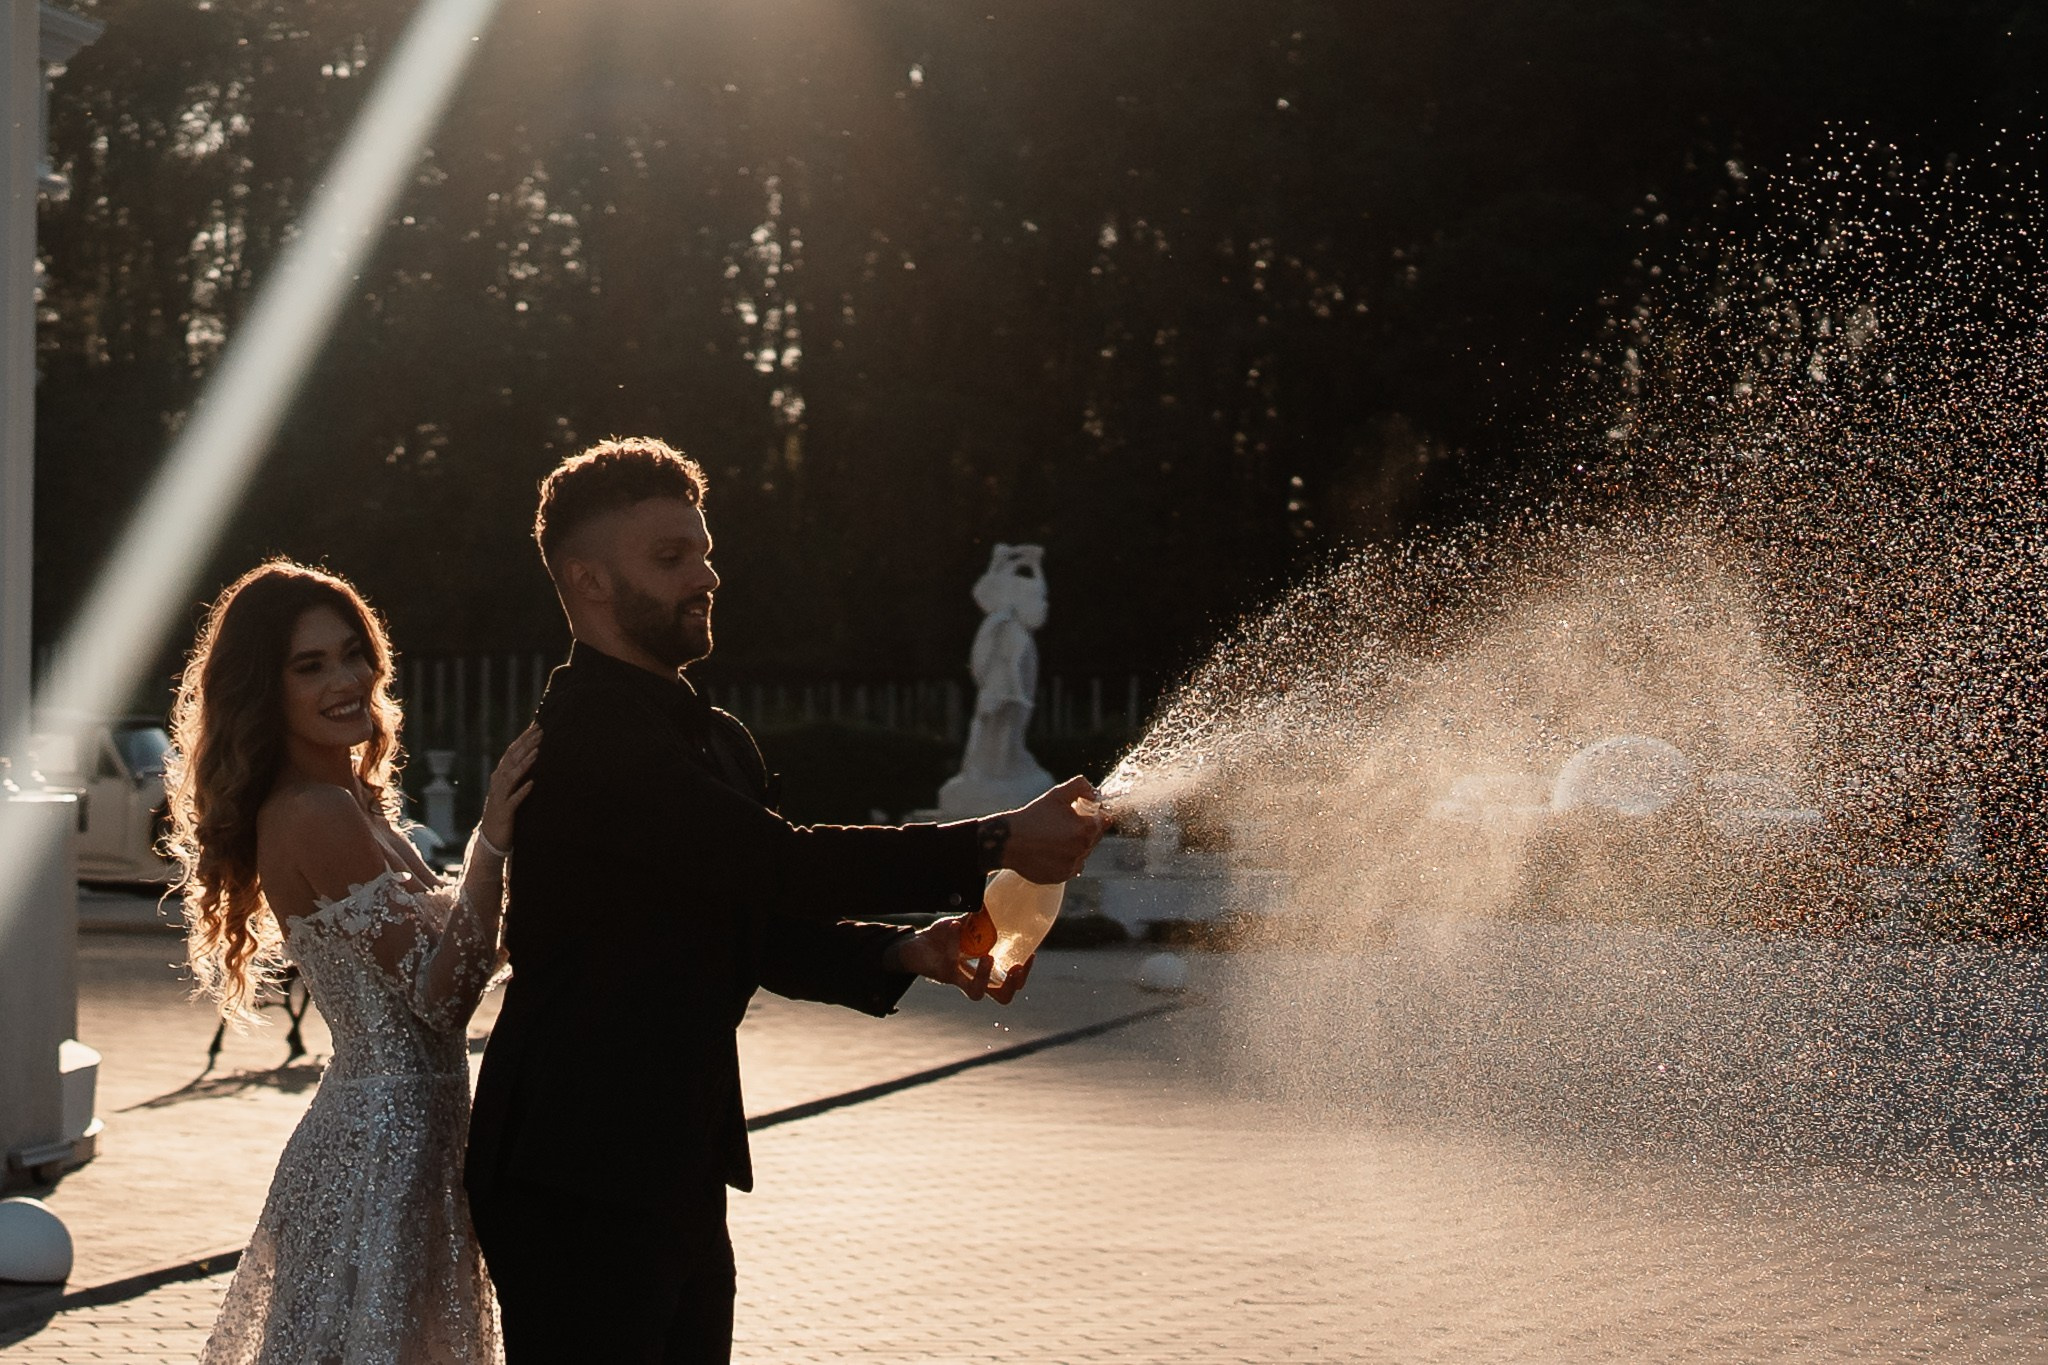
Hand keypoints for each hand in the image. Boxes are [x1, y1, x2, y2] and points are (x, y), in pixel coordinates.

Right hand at [478, 724, 540, 852]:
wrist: (491, 837)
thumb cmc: (505, 810)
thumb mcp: (510, 788)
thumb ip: (518, 772)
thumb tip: (534, 754)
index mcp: (500, 775)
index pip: (513, 752)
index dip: (524, 738)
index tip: (538, 726)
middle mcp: (498, 783)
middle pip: (512, 760)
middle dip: (526, 745)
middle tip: (541, 733)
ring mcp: (500, 797)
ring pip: (511, 777)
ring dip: (524, 764)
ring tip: (537, 753)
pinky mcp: (504, 812)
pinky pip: (514, 800)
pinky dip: (522, 791)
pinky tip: (532, 784)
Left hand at [885, 909, 1032, 1003]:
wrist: (912, 945)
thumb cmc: (941, 938)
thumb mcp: (964, 927)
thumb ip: (978, 919)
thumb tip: (993, 898)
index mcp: (982, 971)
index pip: (1008, 984)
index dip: (1022, 976)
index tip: (1029, 955)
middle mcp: (971, 979)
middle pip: (1000, 997)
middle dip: (1012, 984)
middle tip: (1016, 967)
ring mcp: (956, 978)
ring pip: (975, 992)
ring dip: (984, 975)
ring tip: (988, 956)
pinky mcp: (940, 972)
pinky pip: (950, 960)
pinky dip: (954, 940)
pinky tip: (956, 924)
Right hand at [992, 775, 1107, 882]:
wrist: (1010, 841)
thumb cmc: (1033, 816)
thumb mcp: (1057, 795)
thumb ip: (1080, 786)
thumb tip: (1094, 793)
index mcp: (1086, 828)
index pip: (1104, 821)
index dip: (1094, 814)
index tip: (1081, 813)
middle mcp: (1083, 849)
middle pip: (1094, 838)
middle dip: (1084, 830)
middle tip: (1063, 824)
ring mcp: (1072, 865)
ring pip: (1083, 853)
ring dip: (1075, 845)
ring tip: (1054, 838)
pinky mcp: (1062, 877)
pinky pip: (1072, 867)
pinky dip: (1065, 859)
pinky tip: (1051, 851)